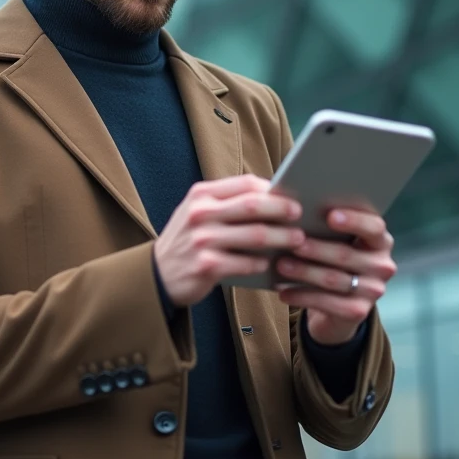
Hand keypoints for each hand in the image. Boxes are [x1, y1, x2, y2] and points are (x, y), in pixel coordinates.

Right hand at [154, 175, 304, 306]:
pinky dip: (264, 263)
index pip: (244, 184)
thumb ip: (227, 204)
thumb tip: (273, 198)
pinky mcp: (207, 266)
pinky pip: (246, 262)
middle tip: (300, 215)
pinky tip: (273, 264)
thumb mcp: (198, 213)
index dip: (271, 189)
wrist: (157, 273)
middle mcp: (200, 214)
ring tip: (297, 240)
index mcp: (201, 195)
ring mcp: (202, 240)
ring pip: (255, 235)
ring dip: (281, 238)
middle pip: (253, 206)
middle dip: (282, 209)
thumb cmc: (188, 240)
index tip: (291, 195)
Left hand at [274, 208, 396, 345]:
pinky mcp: (359, 312)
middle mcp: (382, 265)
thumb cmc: (330, 258)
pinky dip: (302, 296)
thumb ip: (324, 223)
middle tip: (291, 243)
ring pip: (334, 279)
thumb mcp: (334, 240)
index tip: (330, 216)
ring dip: (304, 272)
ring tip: (280, 265)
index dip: (354, 220)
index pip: (374, 227)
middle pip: (347, 255)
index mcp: (380, 240)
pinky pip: (327, 303)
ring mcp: (373, 290)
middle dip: (316, 248)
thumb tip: (293, 204)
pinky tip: (283, 291)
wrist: (337, 304)